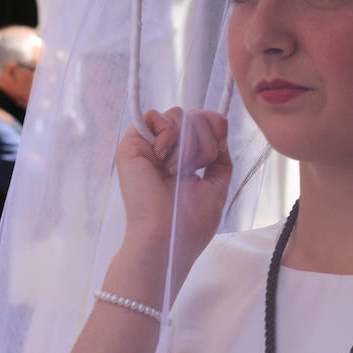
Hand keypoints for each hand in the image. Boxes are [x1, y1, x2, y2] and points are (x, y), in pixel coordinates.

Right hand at [115, 108, 231, 287]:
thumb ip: (219, 154)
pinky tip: (162, 161)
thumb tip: (219, 125)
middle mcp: (167, 149)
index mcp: (185, 158)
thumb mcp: (217, 183)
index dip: (217, 126)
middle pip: (195, 115)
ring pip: (179, 114)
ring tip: (176, 172)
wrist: (168, 238)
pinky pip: (153, 116)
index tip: (220, 148)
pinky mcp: (131, 146)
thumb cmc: (190, 222)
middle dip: (205, 142)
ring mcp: (148, 146)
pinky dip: (166, 135)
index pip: (205, 120)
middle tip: (194, 170)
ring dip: (188, 144)